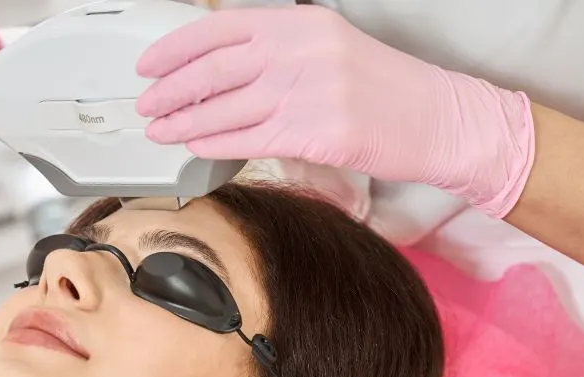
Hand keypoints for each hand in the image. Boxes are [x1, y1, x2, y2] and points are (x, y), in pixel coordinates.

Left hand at [135, 5, 535, 217]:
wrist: (437, 119)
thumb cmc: (385, 90)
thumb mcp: (330, 49)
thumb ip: (279, 52)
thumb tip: (221, 68)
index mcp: (301, 24)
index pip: (220, 29)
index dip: (175, 48)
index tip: (149, 65)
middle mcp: (302, 52)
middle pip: (214, 68)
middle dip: (170, 89)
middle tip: (146, 103)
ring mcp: (309, 92)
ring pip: (226, 106)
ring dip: (183, 120)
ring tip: (160, 130)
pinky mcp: (317, 134)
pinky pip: (249, 138)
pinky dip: (213, 142)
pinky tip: (194, 146)